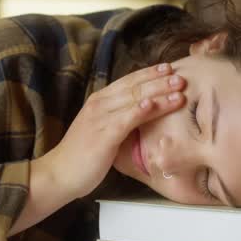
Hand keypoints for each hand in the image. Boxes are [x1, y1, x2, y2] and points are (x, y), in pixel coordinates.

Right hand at [36, 62, 184, 201]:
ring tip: (178, 88)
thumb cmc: (83, 154)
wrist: (60, 173)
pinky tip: (153, 104)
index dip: (149, 73)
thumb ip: (118, 118)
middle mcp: (99, 104)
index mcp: (99, 100)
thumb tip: (142, 114)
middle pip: (134, 87)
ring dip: (158, 93)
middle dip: (159, 80)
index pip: (128, 81)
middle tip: (180, 75)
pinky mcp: (103, 135)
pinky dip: (140, 110)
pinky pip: (125, 119)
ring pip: (134, 100)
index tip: (169, 68)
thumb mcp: (102, 129)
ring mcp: (100, 118)